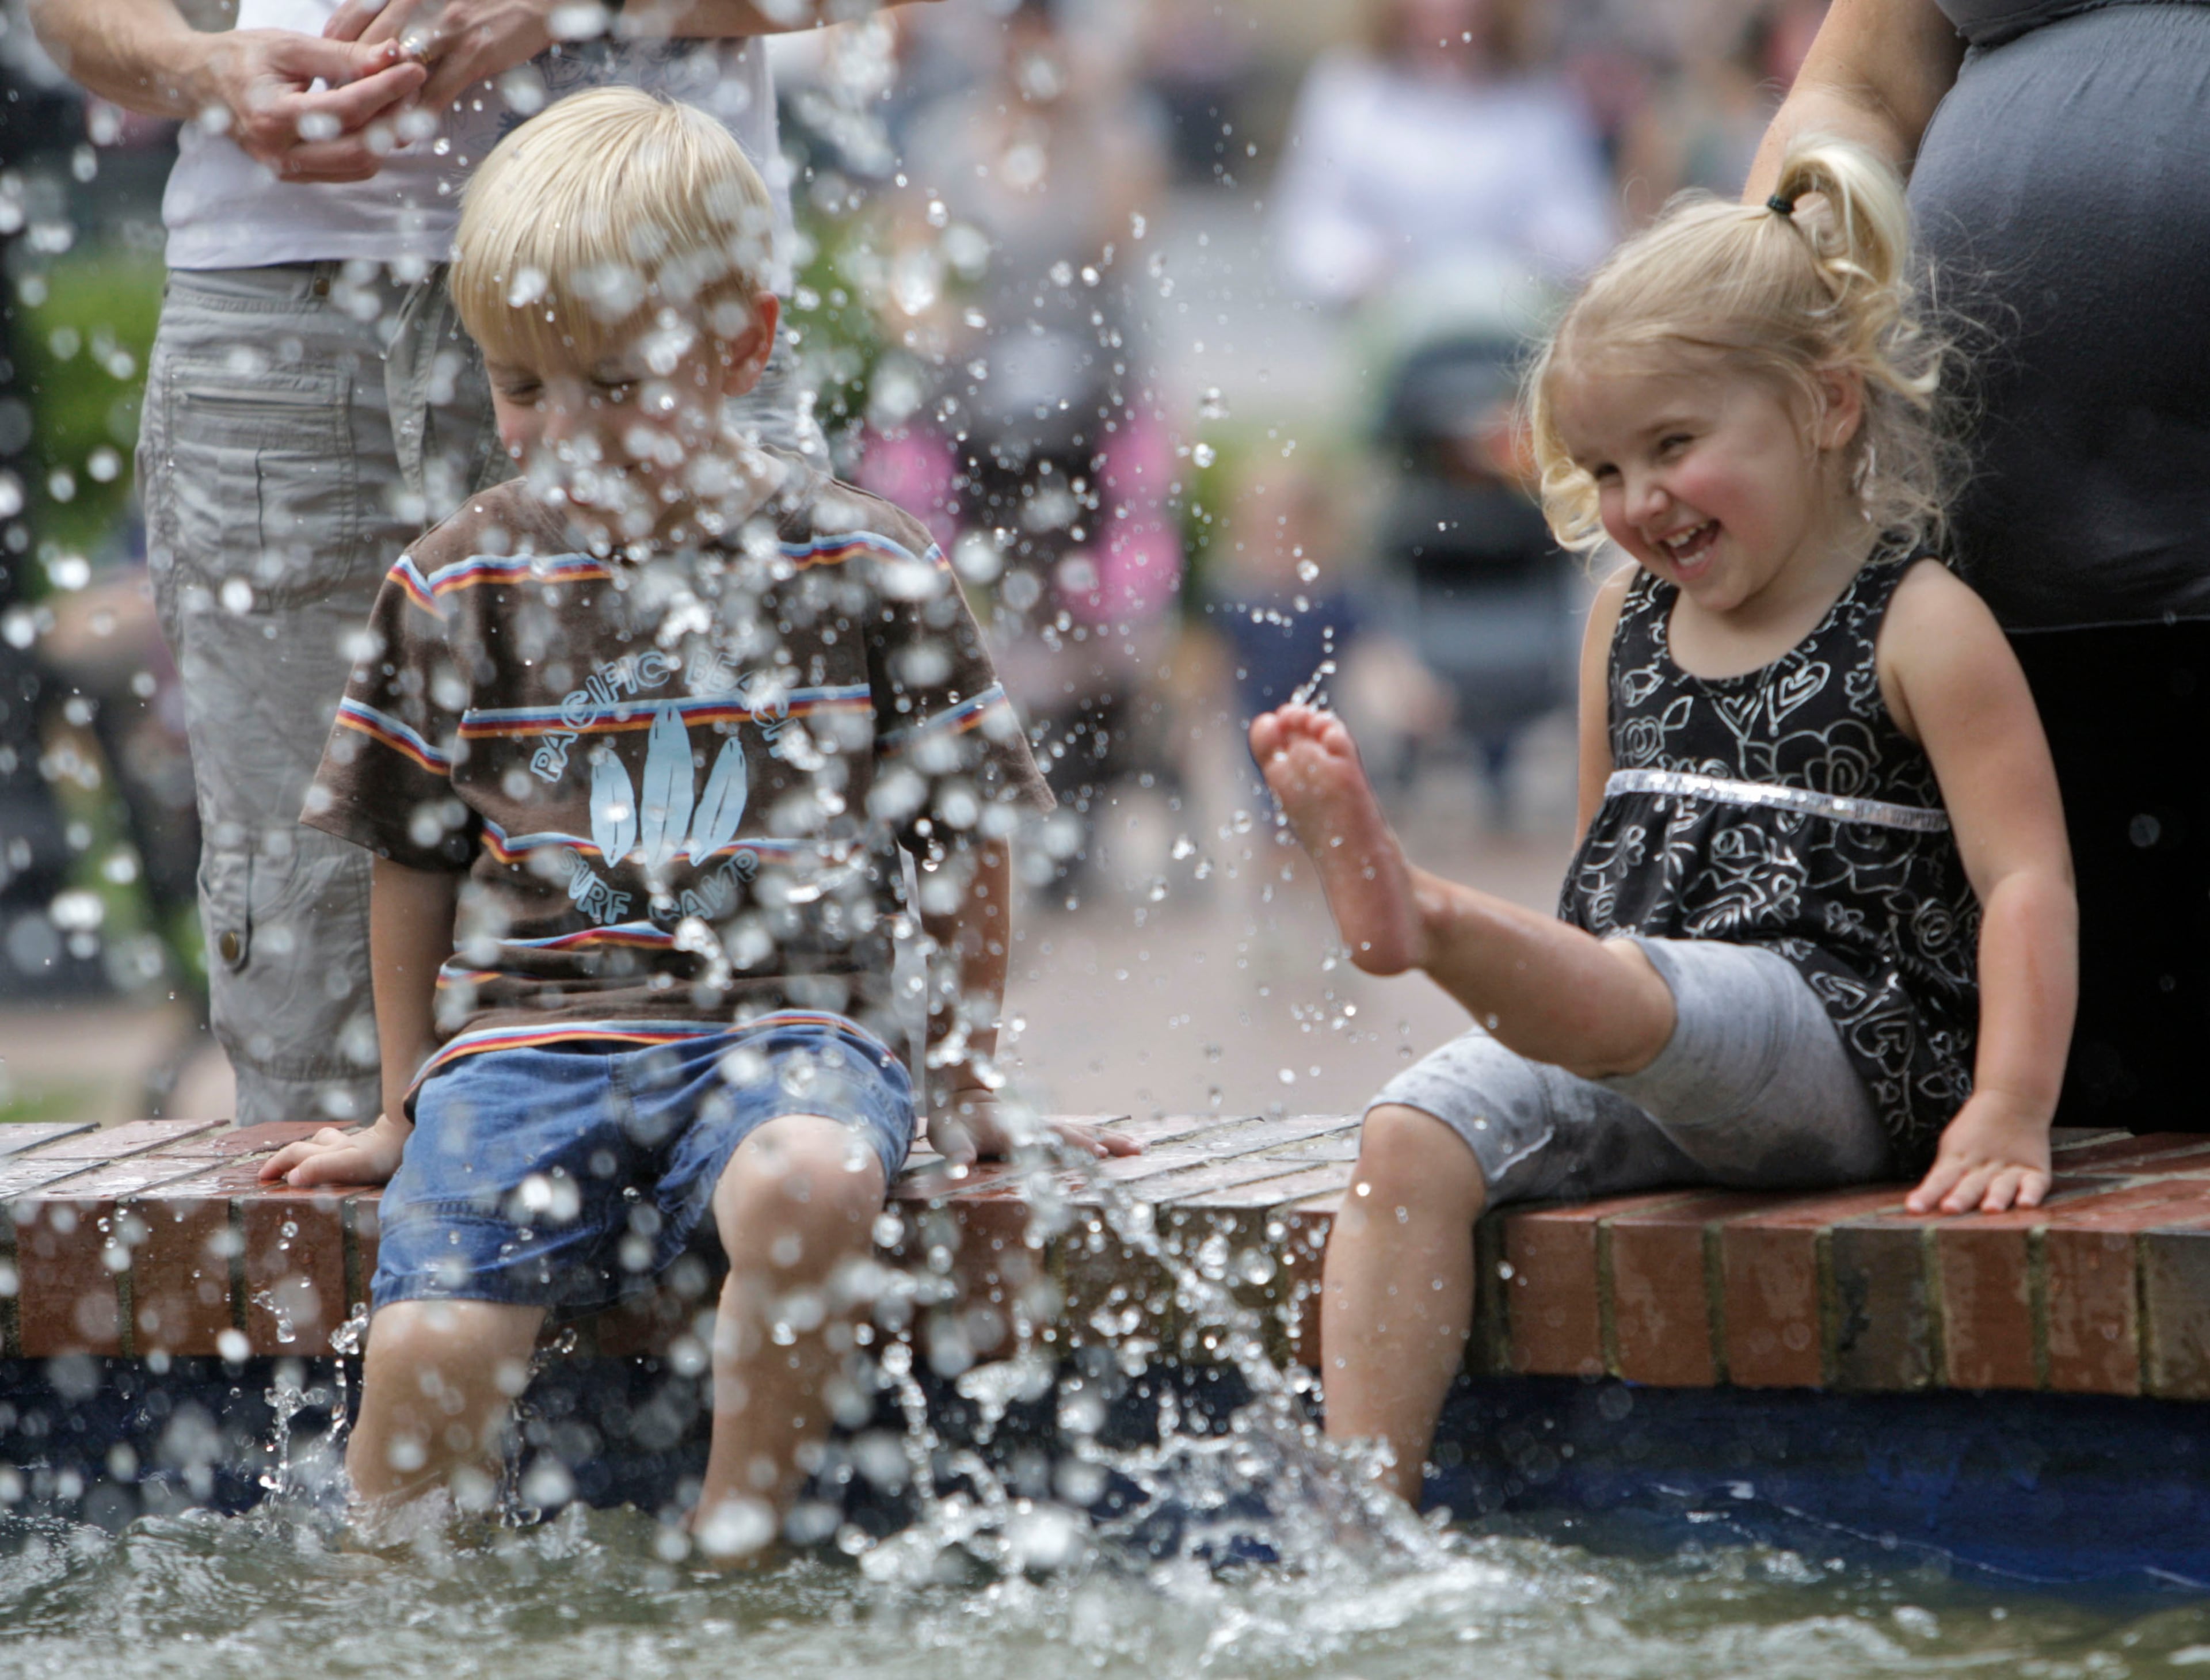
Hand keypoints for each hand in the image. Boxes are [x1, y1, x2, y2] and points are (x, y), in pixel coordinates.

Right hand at [192, 30, 426, 181]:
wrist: (201, 83)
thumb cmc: (241, 58)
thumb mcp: (287, 45)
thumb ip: (340, 55)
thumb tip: (391, 56)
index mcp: (271, 116)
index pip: (346, 109)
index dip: (386, 89)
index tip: (414, 69)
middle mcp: (279, 154)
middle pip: (359, 149)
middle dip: (394, 119)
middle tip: (414, 89)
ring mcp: (288, 171)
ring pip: (359, 166)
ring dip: (388, 136)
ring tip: (401, 101)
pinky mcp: (299, 176)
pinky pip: (349, 170)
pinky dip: (372, 146)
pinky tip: (381, 119)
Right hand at [258, 1112, 410, 1187]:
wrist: (419, 1126)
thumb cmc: (390, 1149)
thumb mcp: (353, 1163)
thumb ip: (322, 1169)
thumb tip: (293, 1178)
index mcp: (337, 1152)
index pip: (300, 1155)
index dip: (281, 1165)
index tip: (265, 1178)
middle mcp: (345, 1145)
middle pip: (309, 1147)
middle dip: (287, 1158)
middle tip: (270, 1172)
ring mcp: (359, 1142)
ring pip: (327, 1140)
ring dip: (310, 1148)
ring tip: (301, 1158)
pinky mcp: (374, 1142)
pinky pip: (346, 1143)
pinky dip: (334, 1147)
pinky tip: (342, 1152)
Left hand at [328, 0, 557, 118]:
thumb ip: (403, 12)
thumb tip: (376, 43)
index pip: (349, 18)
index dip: (329, 52)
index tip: (319, 77)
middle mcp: (415, 5)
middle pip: (364, 50)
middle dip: (344, 85)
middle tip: (329, 116)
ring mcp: (443, 30)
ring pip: (395, 75)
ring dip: (376, 108)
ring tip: (361, 135)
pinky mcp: (473, 54)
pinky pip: (436, 91)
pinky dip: (416, 116)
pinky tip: (404, 137)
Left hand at [928, 1085, 1141, 1166]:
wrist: (961, 1100)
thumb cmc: (954, 1125)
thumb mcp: (949, 1138)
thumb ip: (956, 1152)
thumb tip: (960, 1166)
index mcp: (1017, 1129)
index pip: (1051, 1138)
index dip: (1074, 1144)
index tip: (1097, 1151)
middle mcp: (1038, 1125)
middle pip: (1078, 1132)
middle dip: (1107, 1141)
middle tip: (1135, 1150)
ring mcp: (1047, 1126)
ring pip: (1085, 1130)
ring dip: (1113, 1138)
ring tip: (1141, 1147)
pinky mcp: (1051, 1131)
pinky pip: (1082, 1133)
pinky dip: (1105, 1137)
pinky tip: (1124, 1144)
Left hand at [1905, 1087, 2052, 1214]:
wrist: (2013, 1101)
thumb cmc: (1976, 1133)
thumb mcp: (1953, 1149)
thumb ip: (1943, 1175)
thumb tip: (1919, 1203)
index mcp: (1958, 1161)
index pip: (1939, 1179)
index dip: (1927, 1193)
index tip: (1913, 1208)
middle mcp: (1983, 1168)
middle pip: (1969, 1184)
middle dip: (1960, 1197)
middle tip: (1950, 1208)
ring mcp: (2010, 1169)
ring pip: (2001, 1185)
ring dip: (1995, 1197)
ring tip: (1990, 1208)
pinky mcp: (2035, 1171)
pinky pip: (2034, 1184)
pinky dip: (2031, 1193)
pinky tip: (2026, 1204)